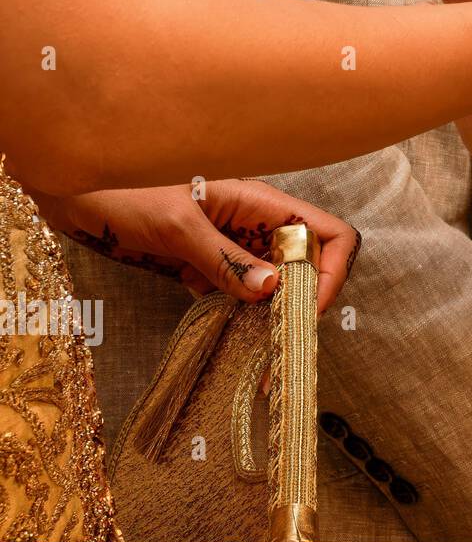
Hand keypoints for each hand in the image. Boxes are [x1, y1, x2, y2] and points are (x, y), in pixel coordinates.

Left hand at [37, 180, 360, 310]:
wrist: (70, 192)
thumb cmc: (123, 192)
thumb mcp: (176, 226)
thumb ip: (224, 259)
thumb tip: (271, 290)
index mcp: (261, 203)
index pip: (328, 233)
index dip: (330, 271)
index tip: (306, 307)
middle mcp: (254, 224)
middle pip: (307, 264)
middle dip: (303, 300)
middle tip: (280, 338)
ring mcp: (231, 245)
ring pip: (274, 284)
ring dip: (270, 315)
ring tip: (258, 350)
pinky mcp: (205, 264)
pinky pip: (237, 293)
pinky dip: (237, 317)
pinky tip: (226, 337)